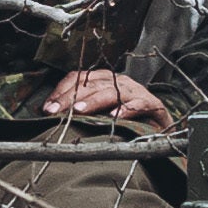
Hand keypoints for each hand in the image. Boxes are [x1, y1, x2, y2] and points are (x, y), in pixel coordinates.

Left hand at [45, 67, 175, 132]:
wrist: (160, 128)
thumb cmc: (126, 120)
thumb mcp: (100, 114)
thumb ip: (80, 111)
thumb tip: (48, 113)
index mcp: (104, 80)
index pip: (78, 78)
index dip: (61, 91)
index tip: (47, 107)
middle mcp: (118, 82)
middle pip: (91, 84)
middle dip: (71, 98)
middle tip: (56, 111)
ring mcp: (135, 92)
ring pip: (111, 91)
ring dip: (93, 102)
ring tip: (79, 112)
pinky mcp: (152, 105)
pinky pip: (138, 104)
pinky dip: (126, 110)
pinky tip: (114, 118)